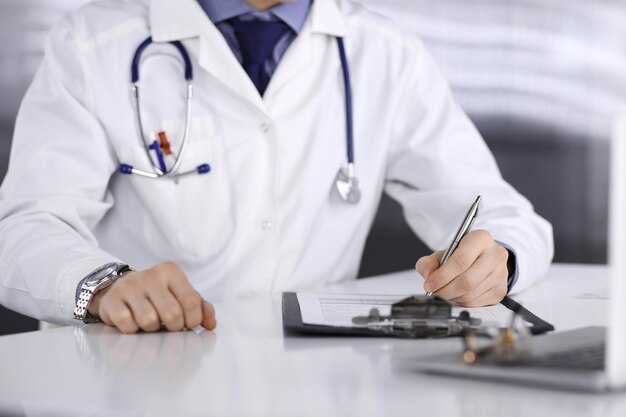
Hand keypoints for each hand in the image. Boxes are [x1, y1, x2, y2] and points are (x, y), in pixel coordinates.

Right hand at [88, 262, 216, 333]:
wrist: (120, 289)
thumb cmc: (157, 295)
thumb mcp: (180, 295)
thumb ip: (201, 308)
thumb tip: (211, 325)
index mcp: (171, 272)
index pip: (191, 302)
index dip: (193, 320)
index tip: (188, 324)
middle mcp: (150, 276)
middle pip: (172, 314)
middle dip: (173, 328)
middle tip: (169, 326)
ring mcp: (129, 287)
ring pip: (149, 321)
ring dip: (152, 329)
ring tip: (150, 322)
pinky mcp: (112, 300)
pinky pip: (128, 325)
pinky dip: (132, 330)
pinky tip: (133, 323)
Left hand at [415, 230, 508, 306]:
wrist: (482, 259)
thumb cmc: (461, 255)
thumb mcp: (443, 253)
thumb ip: (428, 262)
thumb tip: (428, 274)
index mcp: (480, 239)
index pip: (460, 261)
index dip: (442, 276)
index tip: (429, 284)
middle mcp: (495, 254)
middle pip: (467, 281)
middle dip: (445, 290)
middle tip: (434, 292)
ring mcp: (501, 274)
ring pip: (470, 294)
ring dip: (452, 298)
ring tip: (443, 293)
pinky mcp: (501, 290)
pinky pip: (476, 303)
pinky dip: (461, 303)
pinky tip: (456, 295)